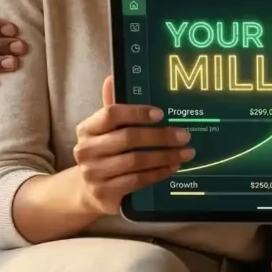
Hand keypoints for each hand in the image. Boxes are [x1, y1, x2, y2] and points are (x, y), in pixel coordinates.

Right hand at [73, 77, 195, 215]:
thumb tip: (112, 78)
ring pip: (135, 161)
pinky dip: (157, 173)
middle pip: (128, 138)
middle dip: (160, 136)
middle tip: (184, 136)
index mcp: (87, 128)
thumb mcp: (105, 129)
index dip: (137, 112)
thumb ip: (112, 105)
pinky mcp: (104, 193)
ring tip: (185, 153)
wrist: (88, 189)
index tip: (161, 114)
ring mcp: (93, 173)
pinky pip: (137, 181)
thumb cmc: (104, 151)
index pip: (111, 114)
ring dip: (164, 156)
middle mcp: (86, 150)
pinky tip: (172, 167)